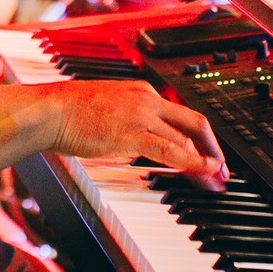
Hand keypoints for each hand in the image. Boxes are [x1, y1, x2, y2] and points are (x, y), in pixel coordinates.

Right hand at [46, 79, 227, 191]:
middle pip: (194, 122)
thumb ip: (128, 121)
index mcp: (142, 91)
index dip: (201, 137)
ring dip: (206, 161)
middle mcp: (147, 99)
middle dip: (213, 147)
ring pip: (186, 138)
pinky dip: (191, 162)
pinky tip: (201, 172)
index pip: (181, 114)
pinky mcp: (132, 133)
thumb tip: (141, 142)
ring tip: (216, 180)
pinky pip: (170, 150)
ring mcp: (141, 115)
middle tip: (222, 170)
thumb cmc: (69, 112)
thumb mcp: (108, 109)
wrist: (50, 110)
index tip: (208, 154)